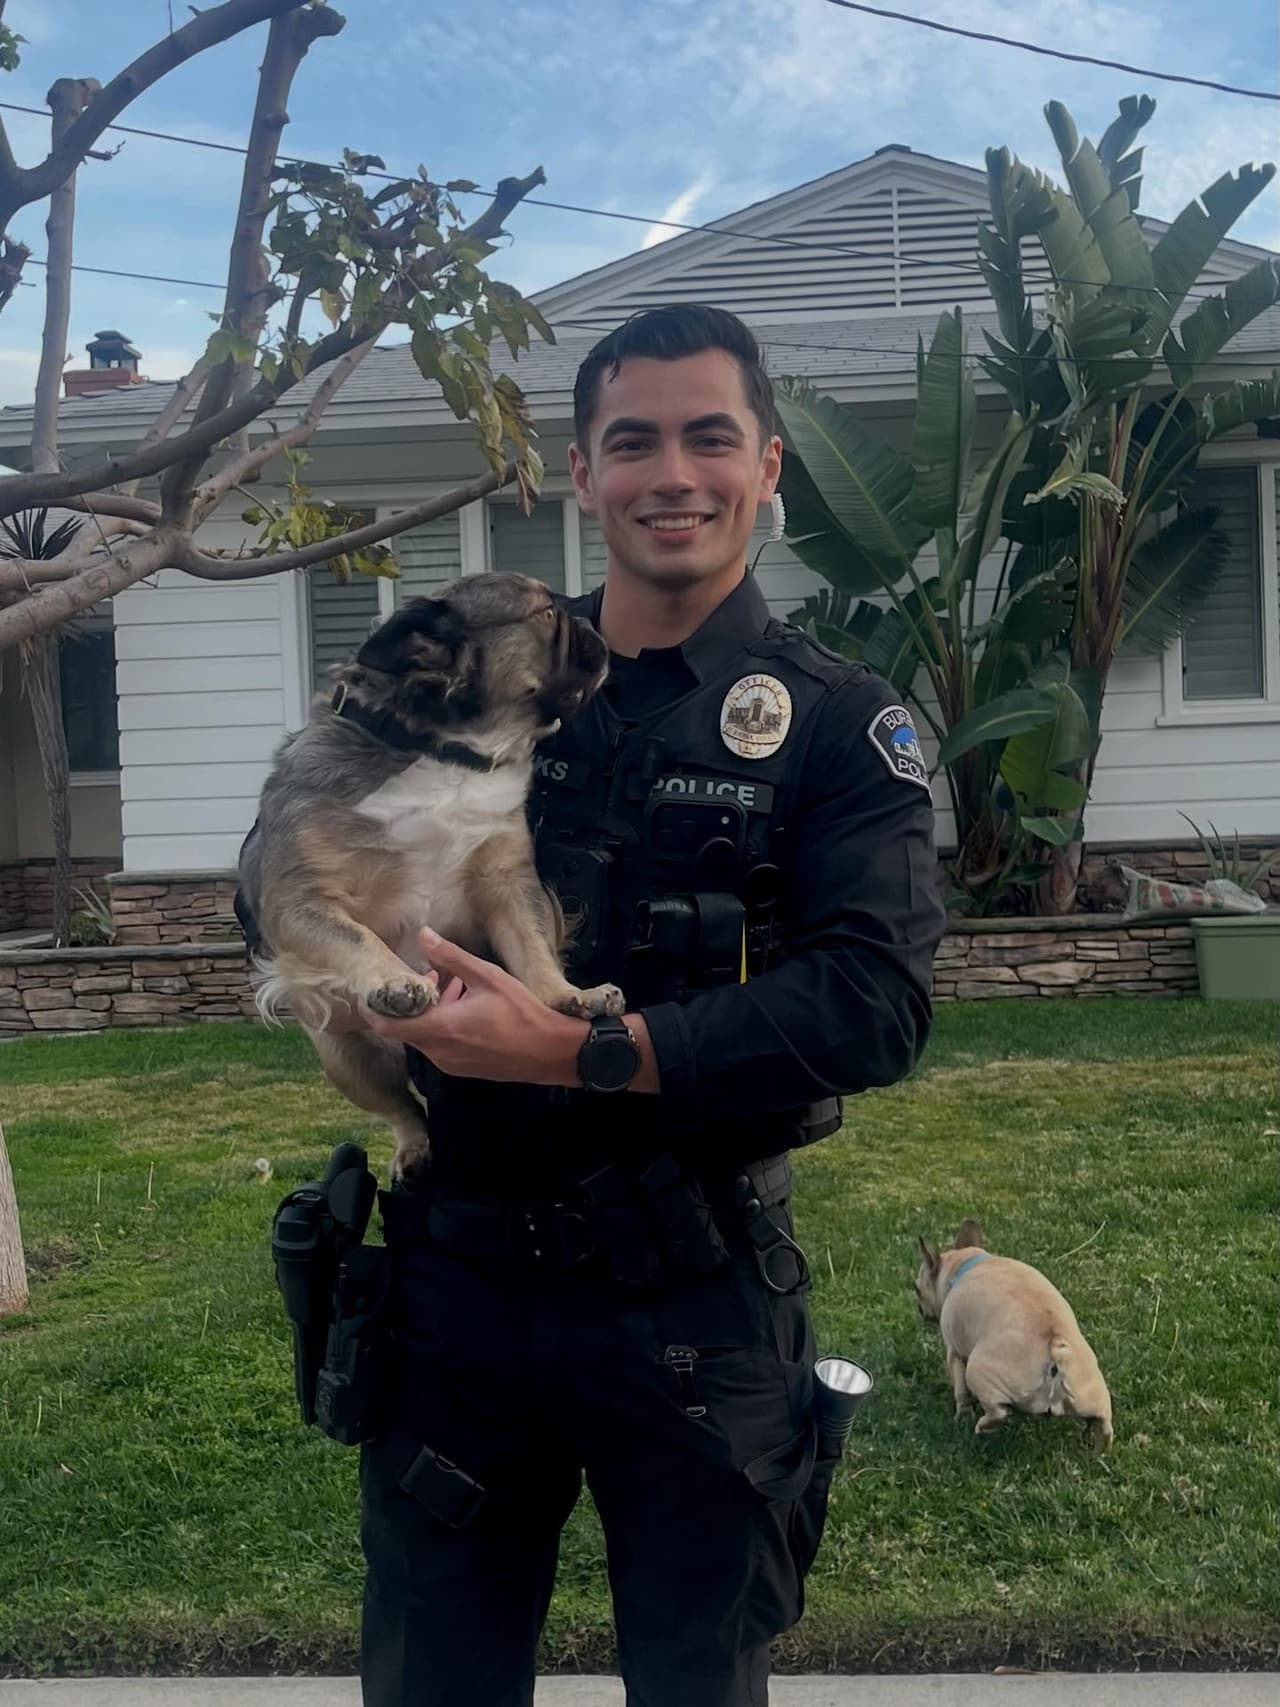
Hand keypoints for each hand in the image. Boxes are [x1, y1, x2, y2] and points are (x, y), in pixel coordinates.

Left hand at [359, 927, 588, 1086]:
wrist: (552, 1053)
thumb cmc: (522, 1013)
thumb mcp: (487, 977)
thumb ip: (451, 957)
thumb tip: (422, 934)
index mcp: (440, 1029)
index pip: (386, 1025)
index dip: (376, 1006)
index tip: (381, 986)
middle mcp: (438, 1052)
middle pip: (404, 1028)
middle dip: (411, 1002)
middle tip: (428, 976)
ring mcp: (450, 1064)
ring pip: (423, 1036)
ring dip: (430, 1012)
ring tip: (454, 985)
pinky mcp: (462, 1069)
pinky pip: (439, 1046)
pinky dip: (442, 1025)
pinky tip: (466, 1006)